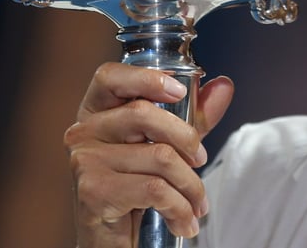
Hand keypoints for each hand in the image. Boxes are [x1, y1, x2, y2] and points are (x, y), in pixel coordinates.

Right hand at [64, 62, 234, 246]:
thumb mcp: (169, 145)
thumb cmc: (138, 188)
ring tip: (197, 204)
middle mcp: (83, 131)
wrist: (115, 244)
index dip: (147, 78)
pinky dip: (180, 208)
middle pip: (143, 113)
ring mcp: (85, 161)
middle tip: (201, 161)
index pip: (110, 76)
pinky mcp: (93, 191)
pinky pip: (154, 189)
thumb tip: (223, 85)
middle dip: (187, 139)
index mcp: (96, 111)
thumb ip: (193, 116)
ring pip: (158, 156)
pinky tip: (184, 222)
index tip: (180, 92)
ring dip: (191, 185)